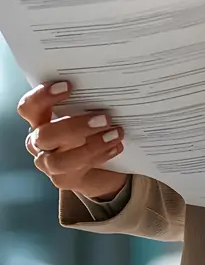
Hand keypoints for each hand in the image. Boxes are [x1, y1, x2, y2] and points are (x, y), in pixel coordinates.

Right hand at [17, 81, 127, 201]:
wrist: (100, 161)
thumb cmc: (89, 125)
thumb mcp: (85, 109)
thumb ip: (87, 98)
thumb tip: (106, 84)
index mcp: (40, 119)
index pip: (29, 107)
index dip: (42, 96)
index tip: (68, 86)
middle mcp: (39, 142)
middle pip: (44, 136)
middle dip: (74, 127)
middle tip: (104, 118)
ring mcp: (49, 164)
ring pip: (60, 160)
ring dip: (90, 147)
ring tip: (115, 134)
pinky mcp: (64, 180)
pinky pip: (78, 171)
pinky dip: (100, 156)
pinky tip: (116, 146)